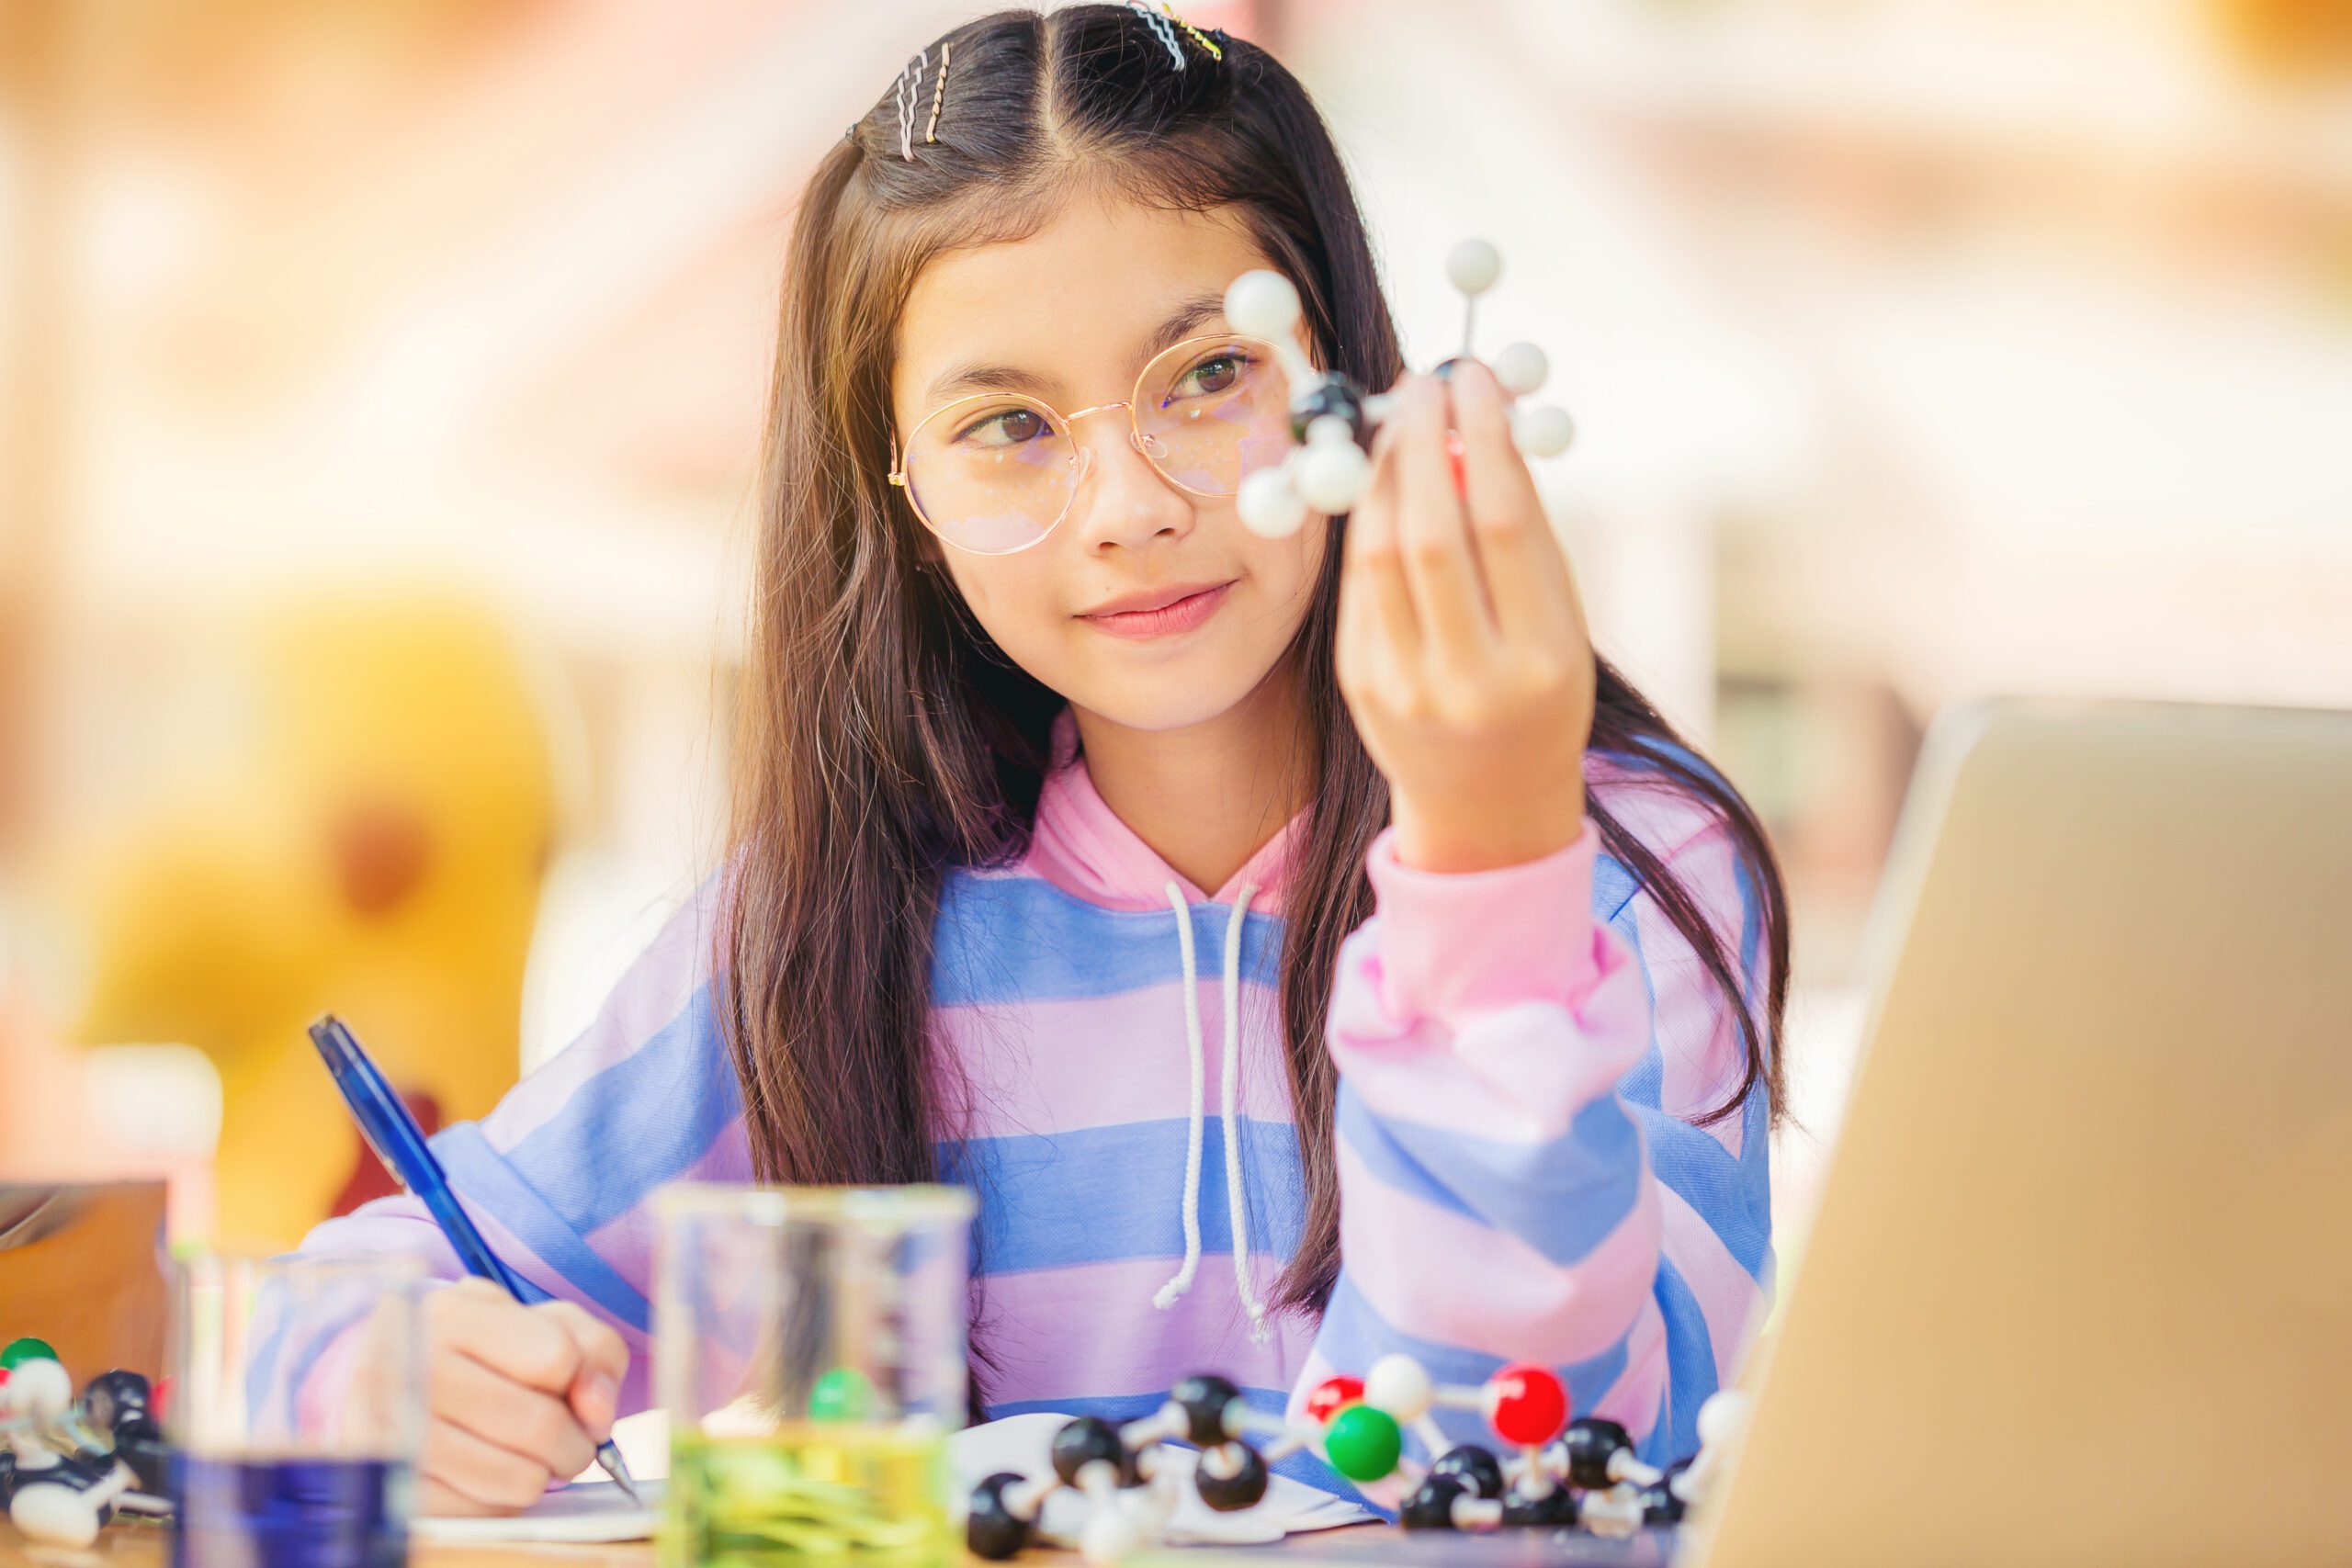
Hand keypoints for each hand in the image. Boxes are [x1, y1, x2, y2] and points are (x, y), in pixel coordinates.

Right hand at [346, 1278, 627, 1515]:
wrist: (382, 1384)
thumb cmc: (475, 1350)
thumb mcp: (534, 1322)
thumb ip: (591, 1348)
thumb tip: (598, 1412)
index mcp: (451, 1317)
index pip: (556, 1357)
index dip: (579, 1377)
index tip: (569, 1384)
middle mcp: (415, 1372)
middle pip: (543, 1426)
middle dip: (576, 1441)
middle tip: (568, 1438)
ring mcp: (399, 1437)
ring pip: (522, 1479)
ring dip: (545, 1473)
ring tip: (529, 1455)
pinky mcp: (398, 1491)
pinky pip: (488, 1512)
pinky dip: (504, 1498)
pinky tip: (487, 1472)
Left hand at [1334, 362, 1596, 873]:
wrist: (1490, 804)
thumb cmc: (1539, 689)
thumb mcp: (1559, 618)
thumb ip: (1523, 531)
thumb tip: (1475, 425)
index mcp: (1539, 659)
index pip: (1502, 523)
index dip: (1481, 438)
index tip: (1473, 380)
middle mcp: (1467, 679)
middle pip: (1428, 533)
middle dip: (1421, 444)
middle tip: (1422, 385)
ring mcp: (1403, 687)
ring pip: (1375, 554)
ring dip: (1382, 473)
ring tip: (1399, 423)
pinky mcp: (1358, 685)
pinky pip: (1357, 585)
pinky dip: (1368, 522)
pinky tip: (1382, 483)